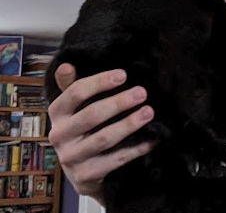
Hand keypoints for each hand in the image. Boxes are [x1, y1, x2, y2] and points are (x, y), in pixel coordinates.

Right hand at [47, 64, 154, 203]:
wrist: (83, 171)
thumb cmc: (82, 128)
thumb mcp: (75, 106)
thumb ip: (71, 85)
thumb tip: (66, 64)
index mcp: (57, 113)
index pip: (75, 92)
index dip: (99, 82)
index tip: (123, 74)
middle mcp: (59, 135)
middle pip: (92, 115)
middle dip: (119, 102)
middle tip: (142, 92)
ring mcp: (71, 158)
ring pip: (104, 138)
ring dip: (129, 124)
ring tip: (149, 112)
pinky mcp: (85, 176)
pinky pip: (115, 160)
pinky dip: (136, 149)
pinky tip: (151, 139)